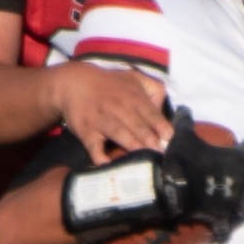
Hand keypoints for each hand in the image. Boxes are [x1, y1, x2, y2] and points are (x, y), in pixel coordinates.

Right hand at [52, 62, 170, 163]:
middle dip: (150, 141)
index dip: (162, 128)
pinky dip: (100, 156)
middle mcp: (119, 108)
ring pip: (119, 134)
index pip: (151, 114)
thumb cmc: (110, 84)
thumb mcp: (134, 78)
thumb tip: (164, 111)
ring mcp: (102, 120)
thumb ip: (154, 91)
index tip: (170, 141)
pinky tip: (109, 165)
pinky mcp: (86, 131)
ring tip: (144, 160)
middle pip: (138, 126)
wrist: (74, 83)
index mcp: (133, 97)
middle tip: (161, 155)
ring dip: (132, 146)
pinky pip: (94, 146)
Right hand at [160, 108, 243, 242]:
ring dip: (243, 203)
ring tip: (238, 203)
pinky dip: (225, 231)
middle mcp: (243, 182)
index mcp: (239, 160)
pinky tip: (223, 235)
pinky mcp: (223, 219)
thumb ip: (186, 120)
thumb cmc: (183, 159)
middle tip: (242, 176)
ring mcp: (235, 203)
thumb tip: (184, 107)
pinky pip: (227, 228)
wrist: (174, 188)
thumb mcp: (184, 135)